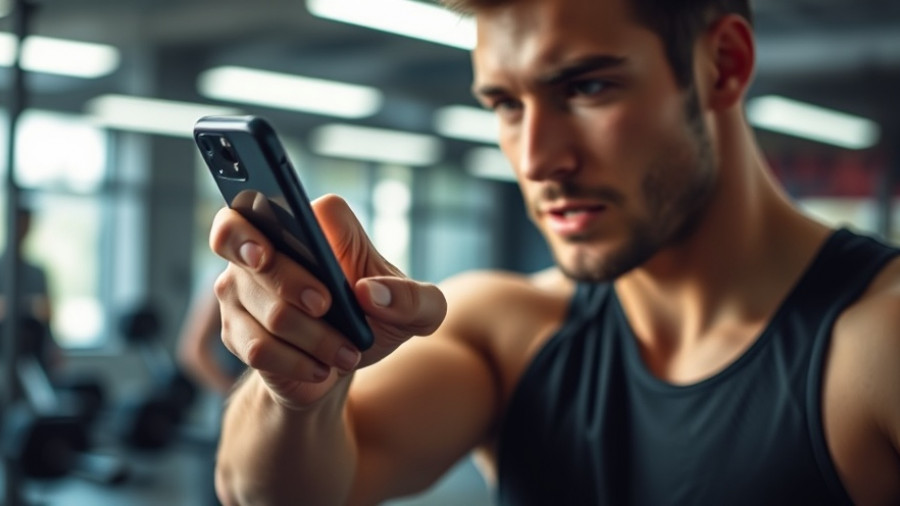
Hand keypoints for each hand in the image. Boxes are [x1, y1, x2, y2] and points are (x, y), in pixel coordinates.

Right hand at [209, 194, 446, 407]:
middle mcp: (268, 243)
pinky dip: (297, 364)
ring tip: (344, 352)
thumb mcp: (420, 311)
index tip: (271, 244)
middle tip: (325, 305)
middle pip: (254, 248)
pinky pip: (257, 348)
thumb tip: (371, 292)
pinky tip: (320, 367)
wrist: (345, 365)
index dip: (273, 212)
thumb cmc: (380, 319)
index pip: (281, 198)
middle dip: (290, 283)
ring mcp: (242, 285)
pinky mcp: (234, 327)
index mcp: (315, 223)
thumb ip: (414, 299)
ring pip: (267, 311)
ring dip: (314, 339)